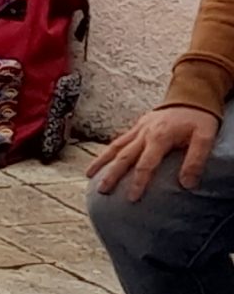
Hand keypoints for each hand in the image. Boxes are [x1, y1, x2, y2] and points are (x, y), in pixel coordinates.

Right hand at [90, 104, 219, 202]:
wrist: (192, 96)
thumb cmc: (199, 119)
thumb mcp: (205, 138)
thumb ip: (195, 160)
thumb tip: (187, 184)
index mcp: (159, 138)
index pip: (145, 165)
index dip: (138, 182)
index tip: (132, 198)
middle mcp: (144, 134)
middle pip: (124, 157)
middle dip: (112, 175)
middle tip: (102, 190)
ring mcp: (138, 129)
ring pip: (116, 147)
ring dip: (101, 161)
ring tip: (88, 174)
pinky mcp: (137, 126)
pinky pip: (119, 139)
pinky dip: (108, 150)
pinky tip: (101, 159)